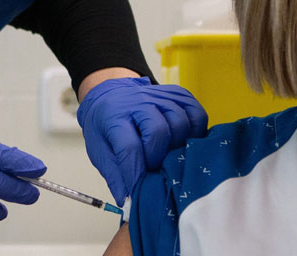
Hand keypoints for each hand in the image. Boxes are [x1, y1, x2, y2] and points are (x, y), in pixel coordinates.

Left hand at [76, 76, 206, 204]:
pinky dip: (196, 131)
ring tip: (169, 156)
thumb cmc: (106, 125)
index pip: (129, 147)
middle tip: (154, 169)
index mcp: (114, 116)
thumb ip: (115, 176)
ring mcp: (160, 96)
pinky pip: (197, 114)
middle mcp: (137, 102)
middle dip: (158, 158)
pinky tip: (185, 142)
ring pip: (180, 122)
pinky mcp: (178, 94)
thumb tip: (129, 202)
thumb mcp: (100, 150)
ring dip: (178, 146)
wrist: (110, 94)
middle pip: (158, 131)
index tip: (139, 190)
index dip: (136, 173)